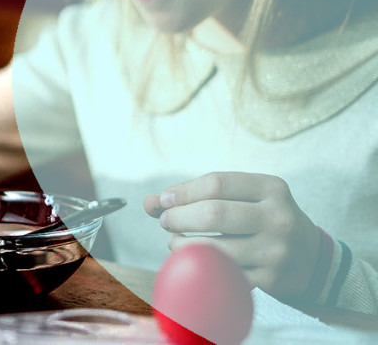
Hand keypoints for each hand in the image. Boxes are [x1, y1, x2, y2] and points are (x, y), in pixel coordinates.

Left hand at [144, 172, 321, 299]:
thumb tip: (150, 202)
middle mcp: (278, 218)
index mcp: (272, 188)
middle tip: (165, 221)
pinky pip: (222, 273)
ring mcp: (275, 251)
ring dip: (181, 245)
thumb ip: (198, 195)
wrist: (313, 260)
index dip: (182, 191)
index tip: (163, 200)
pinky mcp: (270, 279)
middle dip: (178, 217)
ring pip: (213, 247)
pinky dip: (199, 266)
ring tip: (175, 242)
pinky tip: (193, 260)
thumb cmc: (263, 221)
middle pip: (213, 213)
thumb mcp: (244, 198)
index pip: (216, 183)